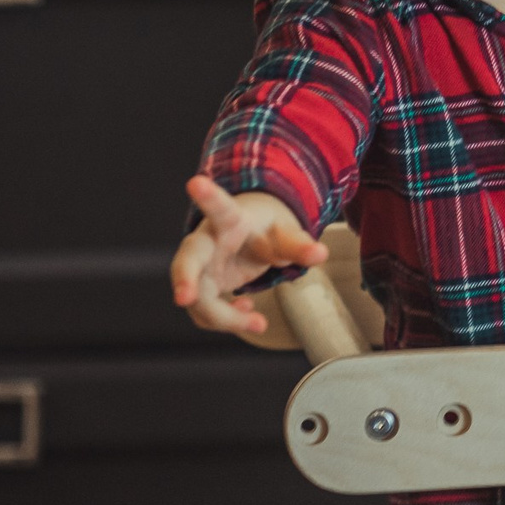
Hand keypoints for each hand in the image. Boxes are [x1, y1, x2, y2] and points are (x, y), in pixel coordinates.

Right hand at [169, 176, 327, 336]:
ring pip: (199, 298)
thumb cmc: (265, 229)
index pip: (220, 207)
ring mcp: (199, 268)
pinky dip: (228, 320)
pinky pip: (206, 312)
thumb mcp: (285, 232)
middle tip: (185, 297)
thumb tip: (321, 254)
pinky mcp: (200, 289)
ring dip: (225, 317)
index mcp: (230, 220)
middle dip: (184, 279)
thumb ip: (298, 244)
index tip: (196, 182)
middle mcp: (206, 243)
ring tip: (258, 323)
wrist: (251, 238)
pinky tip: (248, 313)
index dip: (208, 196)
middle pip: (188, 260)